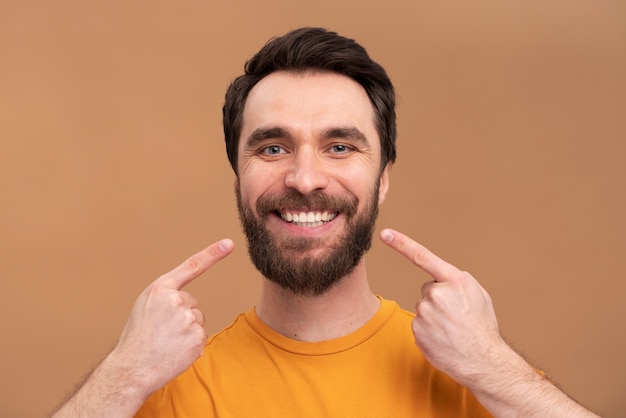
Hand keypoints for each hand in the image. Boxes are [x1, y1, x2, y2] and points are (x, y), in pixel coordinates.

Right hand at [109, 239, 234, 397]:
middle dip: (181, 315)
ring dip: (186, 331)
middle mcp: (176, 300)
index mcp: (161, 289)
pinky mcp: (198, 338)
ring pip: (197, 320)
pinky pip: (200, 337)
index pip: (191, 266)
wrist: (131, 369)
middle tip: (162, 331)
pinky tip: (175, 351)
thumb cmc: (137, 338)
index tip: (228, 243)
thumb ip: (166, 296)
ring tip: (166, 342)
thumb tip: (188, 301)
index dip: (212, 254)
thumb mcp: (145, 306)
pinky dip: (190, 346)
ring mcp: (188, 319)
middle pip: (193, 302)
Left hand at [380, 228, 504, 385]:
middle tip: (456, 315)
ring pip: (424, 307)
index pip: (423, 256)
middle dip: (439, 299)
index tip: (385, 233)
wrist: (483, 360)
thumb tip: (441, 278)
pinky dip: (429, 330)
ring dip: (434, 316)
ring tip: (452, 328)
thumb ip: (457, 281)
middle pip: (428, 289)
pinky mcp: (417, 329)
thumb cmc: (482, 326)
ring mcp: (424, 312)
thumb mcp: (479, 294)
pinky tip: (443, 338)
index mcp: (454, 280)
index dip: (402, 243)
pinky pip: (419, 323)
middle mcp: (436, 293)